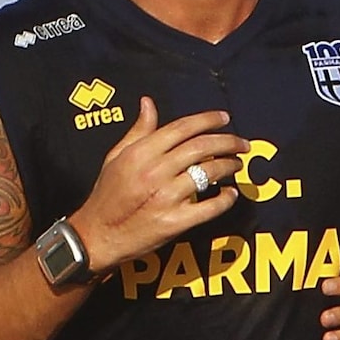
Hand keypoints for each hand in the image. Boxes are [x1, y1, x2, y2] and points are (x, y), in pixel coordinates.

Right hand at [68, 98, 249, 270]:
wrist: (97, 236)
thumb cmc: (106, 195)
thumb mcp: (116, 158)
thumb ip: (137, 131)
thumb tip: (148, 103)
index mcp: (140, 153)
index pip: (182, 128)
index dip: (208, 120)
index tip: (225, 118)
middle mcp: (154, 172)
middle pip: (201, 147)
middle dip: (228, 141)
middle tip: (242, 143)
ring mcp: (166, 197)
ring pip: (209, 173)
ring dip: (229, 166)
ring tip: (237, 164)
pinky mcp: (175, 221)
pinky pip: (210, 207)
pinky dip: (226, 199)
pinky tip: (231, 194)